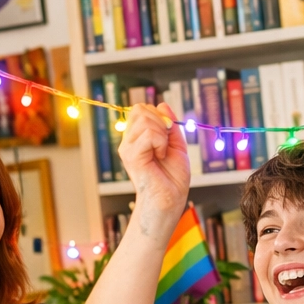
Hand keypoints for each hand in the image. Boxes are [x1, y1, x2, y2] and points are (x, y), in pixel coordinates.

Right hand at [117, 103, 189, 231]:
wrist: (170, 199)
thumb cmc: (173, 177)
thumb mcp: (176, 144)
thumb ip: (170, 125)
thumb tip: (162, 104)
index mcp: (137, 136)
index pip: (141, 109)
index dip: (159, 115)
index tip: (168, 134)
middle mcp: (129, 140)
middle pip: (140, 109)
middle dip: (160, 121)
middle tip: (165, 144)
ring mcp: (127, 148)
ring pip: (145, 119)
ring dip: (162, 134)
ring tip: (162, 152)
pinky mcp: (131, 156)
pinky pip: (149, 134)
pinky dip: (161, 142)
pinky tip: (160, 156)